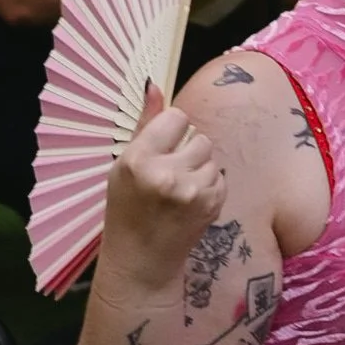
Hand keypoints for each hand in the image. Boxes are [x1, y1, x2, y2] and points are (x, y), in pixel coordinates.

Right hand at [101, 83, 226, 288]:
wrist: (142, 260)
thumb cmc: (127, 209)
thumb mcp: (125, 164)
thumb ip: (144, 124)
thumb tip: (154, 84)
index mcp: (139, 160)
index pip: (176, 117)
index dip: (170, 130)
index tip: (161, 148)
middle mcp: (167, 175)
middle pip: (198, 136)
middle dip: (187, 150)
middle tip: (169, 173)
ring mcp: (193, 192)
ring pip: (211, 156)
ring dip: (199, 167)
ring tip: (179, 189)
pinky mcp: (212, 205)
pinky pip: (220, 176)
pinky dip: (208, 185)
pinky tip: (189, 201)